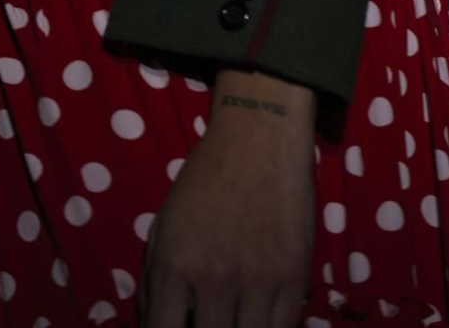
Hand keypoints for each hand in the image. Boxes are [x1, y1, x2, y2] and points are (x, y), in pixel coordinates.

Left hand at [139, 102, 314, 327]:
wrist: (258, 139)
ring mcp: (258, 280)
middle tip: (206, 319)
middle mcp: (214, 277)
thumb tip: (154, 324)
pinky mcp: (294, 278)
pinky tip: (255, 319)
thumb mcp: (165, 224)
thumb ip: (155, 280)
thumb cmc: (204, 180)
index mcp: (175, 261)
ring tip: (229, 318)